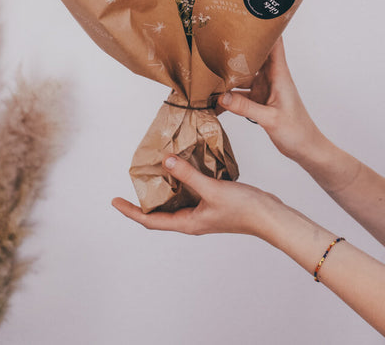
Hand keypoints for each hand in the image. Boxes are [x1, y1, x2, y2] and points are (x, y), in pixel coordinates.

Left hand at [112, 155, 286, 240]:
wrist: (270, 216)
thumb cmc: (243, 209)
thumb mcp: (212, 189)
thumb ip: (188, 175)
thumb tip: (166, 161)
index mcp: (188, 222)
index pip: (151, 220)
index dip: (131, 211)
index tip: (115, 201)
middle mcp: (192, 220)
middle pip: (160, 213)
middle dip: (144, 200)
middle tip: (133, 182)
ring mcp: (203, 213)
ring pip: (176, 201)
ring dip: (164, 189)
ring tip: (154, 171)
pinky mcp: (213, 204)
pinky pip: (190, 193)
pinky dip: (182, 181)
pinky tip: (184, 167)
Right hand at [218, 38, 322, 164]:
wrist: (306, 149)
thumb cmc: (297, 131)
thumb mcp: (270, 119)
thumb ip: (245, 108)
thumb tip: (221, 96)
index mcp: (279, 75)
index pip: (274, 43)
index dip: (265, 28)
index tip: (249, 15)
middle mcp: (271, 77)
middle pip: (254, 55)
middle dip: (238, 47)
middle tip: (217, 39)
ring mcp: (264, 88)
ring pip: (244, 74)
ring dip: (230, 72)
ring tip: (209, 67)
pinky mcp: (259, 100)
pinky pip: (241, 92)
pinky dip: (229, 94)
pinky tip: (215, 97)